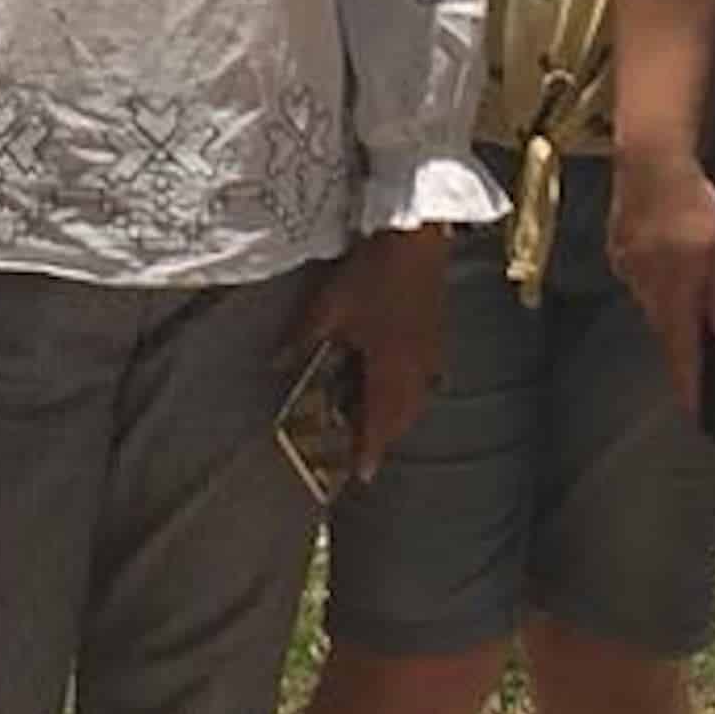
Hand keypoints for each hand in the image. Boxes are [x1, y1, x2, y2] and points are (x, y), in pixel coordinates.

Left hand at [295, 223, 447, 480]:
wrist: (418, 238)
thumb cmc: (373, 273)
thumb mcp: (329, 308)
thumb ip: (303, 340)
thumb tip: (276, 364)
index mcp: (390, 370)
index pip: (378, 423)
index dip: (369, 451)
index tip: (361, 475)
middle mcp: (416, 369)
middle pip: (402, 417)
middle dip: (385, 437)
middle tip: (366, 451)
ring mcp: (432, 351)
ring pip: (418, 399)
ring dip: (400, 416)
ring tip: (380, 421)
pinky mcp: (438, 333)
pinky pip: (428, 377)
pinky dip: (413, 390)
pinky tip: (403, 381)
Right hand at [606, 145, 714, 411]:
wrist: (651, 162)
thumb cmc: (693, 207)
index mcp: (674, 299)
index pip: (680, 357)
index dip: (689, 388)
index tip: (695, 414)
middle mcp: (646, 292)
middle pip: (666, 333)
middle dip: (683, 348)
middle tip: (703, 360)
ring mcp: (629, 270)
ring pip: (654, 304)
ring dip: (673, 310)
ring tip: (690, 304)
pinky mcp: (620, 249)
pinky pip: (642, 277)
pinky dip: (659, 281)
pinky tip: (671, 264)